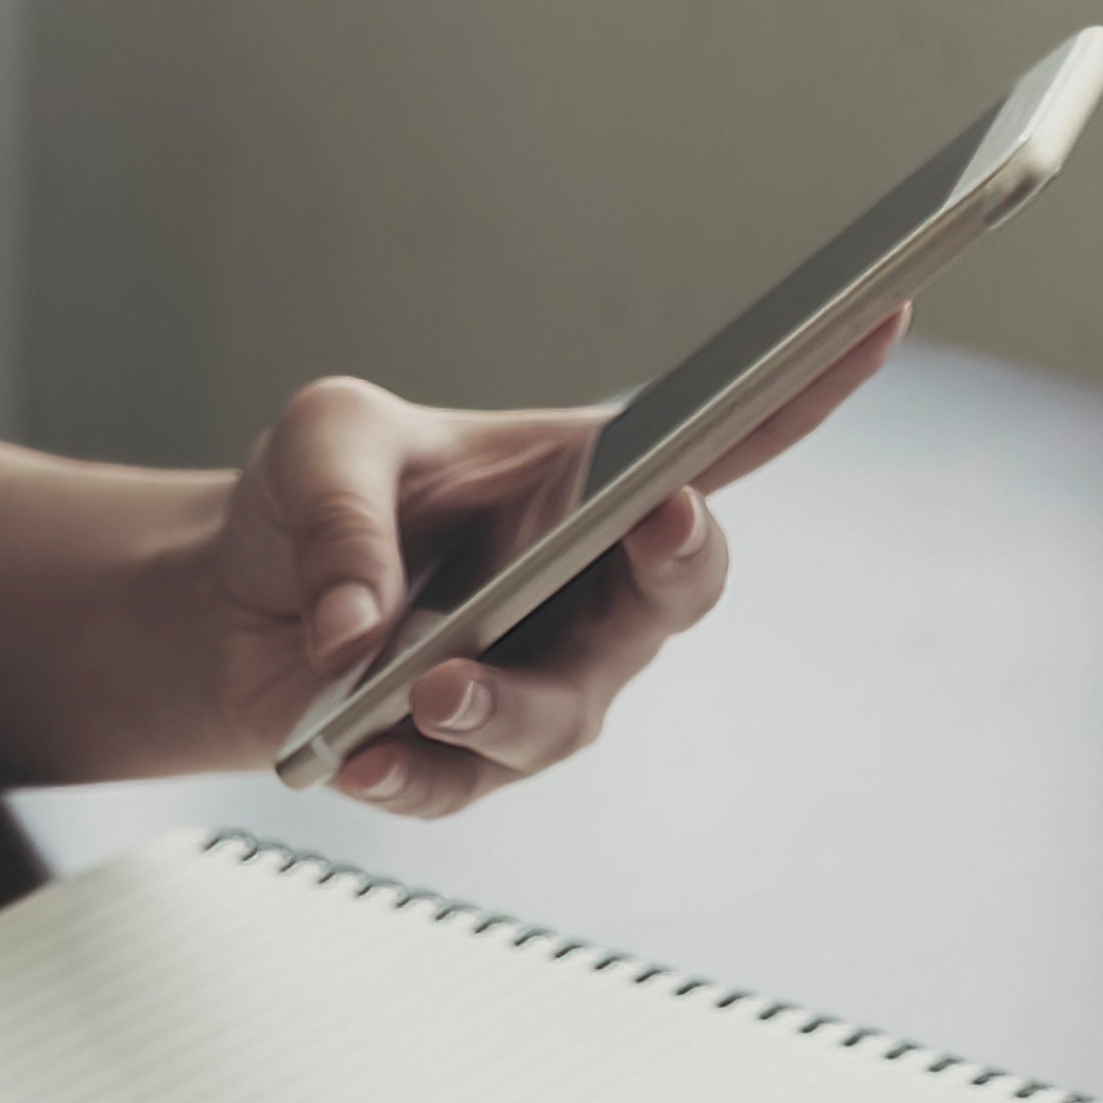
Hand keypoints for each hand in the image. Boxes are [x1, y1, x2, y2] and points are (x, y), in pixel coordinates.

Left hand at [216, 309, 906, 817]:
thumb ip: (346, 515)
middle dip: (681, 557)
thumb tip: (362, 630)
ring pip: (567, 713)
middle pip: (682, 585)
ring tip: (427, 690)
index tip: (873, 318)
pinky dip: (405, 773)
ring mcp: (541, 682)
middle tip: (660, 520)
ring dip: (501, 706)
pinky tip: (353, 758)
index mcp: (586, 479)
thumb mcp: (325, 446)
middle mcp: (589, 588)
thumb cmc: (313, 503)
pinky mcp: (469, 761)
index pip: (718, 435)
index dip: (807, 387)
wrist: (229, 610)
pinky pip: (460, 784)